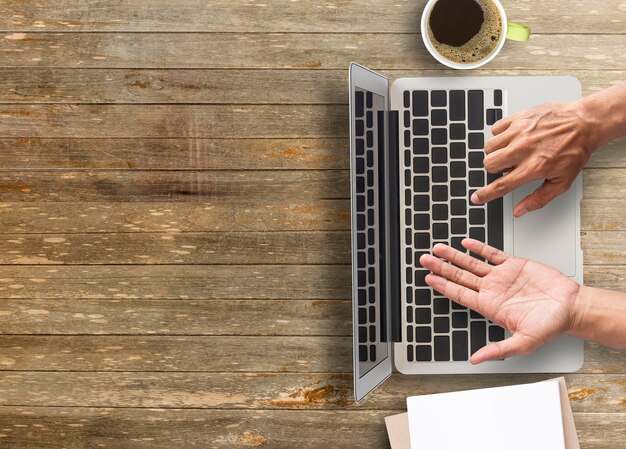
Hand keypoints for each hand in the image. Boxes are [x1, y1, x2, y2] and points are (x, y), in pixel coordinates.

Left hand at [419, 239, 579, 363]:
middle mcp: (492, 291)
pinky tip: (466, 243)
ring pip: (471, 263)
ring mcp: (501, 277)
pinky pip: (491, 254)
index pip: (460, 294)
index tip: (428, 278)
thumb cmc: (550, 326)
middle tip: (424, 260)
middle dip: (441, 268)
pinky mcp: (514, 265)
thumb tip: (475, 360)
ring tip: (438, 248)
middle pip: (460, 277)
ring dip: (454, 256)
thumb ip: (498, 350)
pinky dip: (478, 247)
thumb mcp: (523, 343)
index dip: (443, 286)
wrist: (571, 307)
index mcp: (490, 307)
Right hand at [471, 101, 598, 216]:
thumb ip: (538, 199)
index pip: (501, 185)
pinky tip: (513, 137)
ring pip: (489, 147)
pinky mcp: (518, 118)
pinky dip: (500, 134)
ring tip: (511, 150)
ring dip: (496, 151)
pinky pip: (495, 129)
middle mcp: (524, 149)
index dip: (485, 194)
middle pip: (489, 164)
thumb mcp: (562, 182)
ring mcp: (520, 132)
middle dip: (495, 169)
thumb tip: (519, 211)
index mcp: (534, 167)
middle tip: (508, 166)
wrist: (585, 122)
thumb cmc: (575, 151)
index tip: (476, 198)